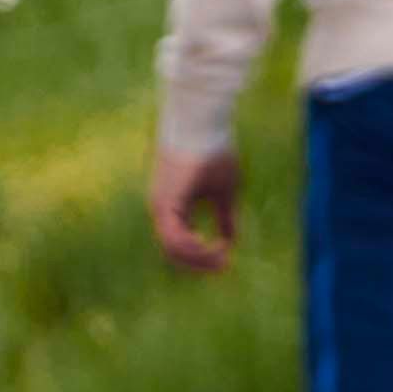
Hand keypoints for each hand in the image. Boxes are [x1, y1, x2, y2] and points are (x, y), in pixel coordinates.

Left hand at [152, 139, 244, 273]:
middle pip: (175, 250)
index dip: (202, 255)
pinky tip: (210, 245)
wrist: (202, 126)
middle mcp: (162, 209)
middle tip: (224, 266)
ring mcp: (160, 206)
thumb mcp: (224, 192)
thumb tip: (232, 241)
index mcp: (173, 207)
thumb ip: (225, 218)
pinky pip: (173, 236)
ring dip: (198, 257)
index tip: (225, 261)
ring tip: (222, 258)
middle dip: (200, 262)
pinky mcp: (164, 202)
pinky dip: (192, 246)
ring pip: (172, 247)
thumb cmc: (214, 152)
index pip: (181, 242)